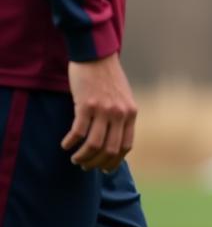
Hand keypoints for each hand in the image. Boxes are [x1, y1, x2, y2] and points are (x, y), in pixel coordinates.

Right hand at [63, 55, 136, 171]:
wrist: (97, 56)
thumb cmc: (108, 79)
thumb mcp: (123, 98)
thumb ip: (121, 117)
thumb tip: (114, 141)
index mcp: (131, 113)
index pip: (126, 146)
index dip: (113, 162)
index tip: (103, 169)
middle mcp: (119, 113)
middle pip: (109, 150)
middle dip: (95, 163)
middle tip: (84, 166)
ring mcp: (103, 109)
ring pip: (93, 145)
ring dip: (82, 157)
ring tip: (74, 158)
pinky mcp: (86, 105)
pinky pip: (78, 133)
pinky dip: (70, 143)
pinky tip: (65, 144)